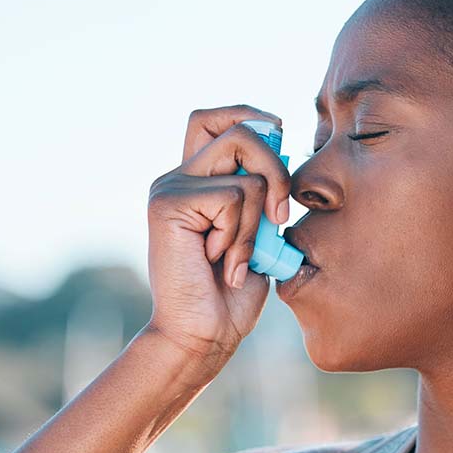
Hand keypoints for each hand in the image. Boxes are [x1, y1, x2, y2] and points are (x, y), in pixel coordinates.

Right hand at [144, 104, 290, 364]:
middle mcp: (178, 177)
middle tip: (280, 216)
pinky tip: (223, 263)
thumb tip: (284, 155)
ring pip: (245, 164)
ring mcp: (170, 187)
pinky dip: (243, 234)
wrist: (204, 335)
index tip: (279, 144)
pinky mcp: (169, 203)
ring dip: (259, 217)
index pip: (215, 119)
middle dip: (275, 165)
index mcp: (197, 180)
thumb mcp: (259, 234)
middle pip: (237, 127)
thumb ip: (263, 195)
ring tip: (240, 256)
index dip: (251, 118)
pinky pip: (234, 197)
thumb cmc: (233, 294)